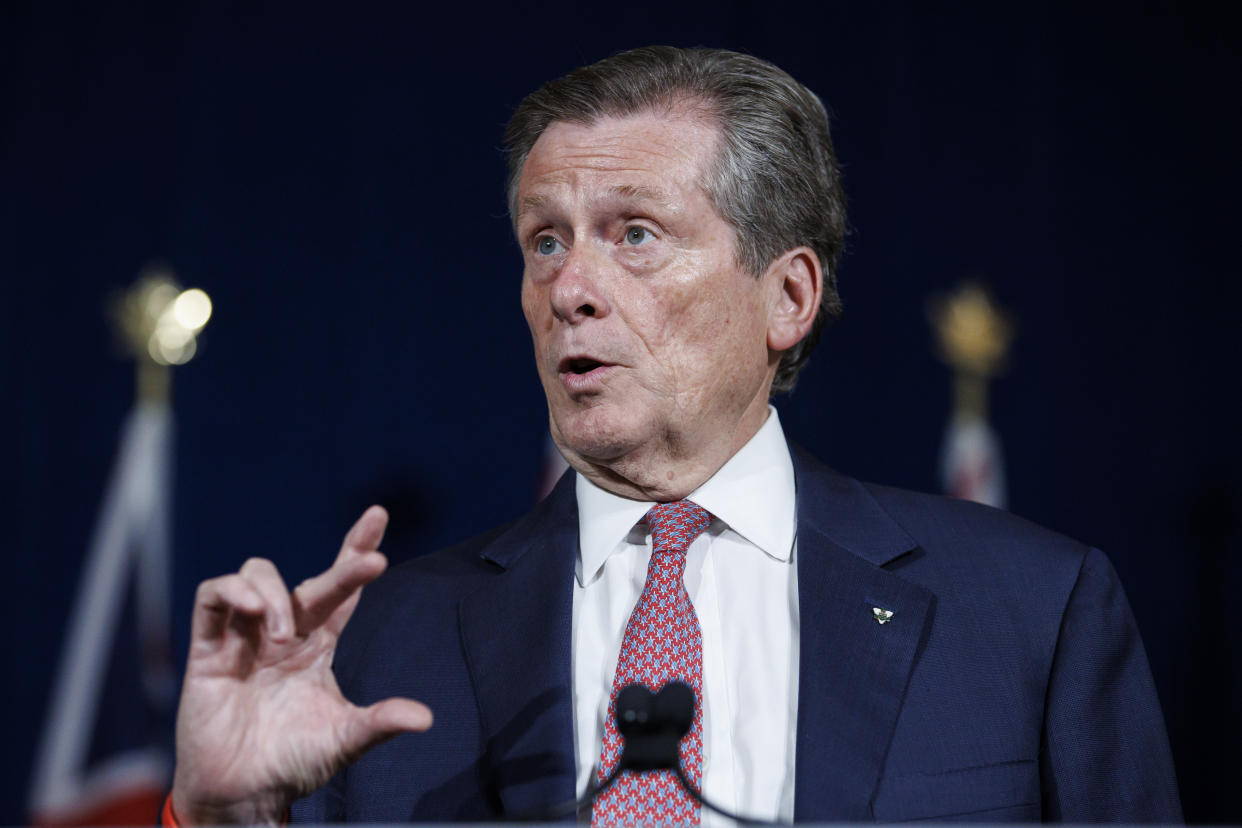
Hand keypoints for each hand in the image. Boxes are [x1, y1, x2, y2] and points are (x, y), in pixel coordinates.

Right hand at [170, 506, 432, 824]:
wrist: (242, 796)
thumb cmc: (292, 764)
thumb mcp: (343, 741)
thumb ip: (379, 723)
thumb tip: (426, 718)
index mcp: (318, 645)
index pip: (341, 590)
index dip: (356, 552)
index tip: (377, 517)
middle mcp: (283, 632)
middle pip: (310, 579)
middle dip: (344, 563)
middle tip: (372, 562)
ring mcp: (244, 637)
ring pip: (257, 574)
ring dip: (276, 594)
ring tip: (283, 636)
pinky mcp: (207, 650)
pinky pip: (212, 598)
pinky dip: (232, 592)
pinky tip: (252, 612)